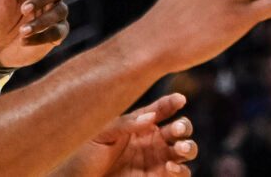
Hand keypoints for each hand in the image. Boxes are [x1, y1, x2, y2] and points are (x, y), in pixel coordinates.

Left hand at [83, 93, 199, 176]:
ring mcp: (155, 161)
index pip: (163, 108)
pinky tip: (170, 168)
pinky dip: (181, 171)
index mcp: (139, 124)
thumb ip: (127, 124)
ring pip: (185, 150)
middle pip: (180, 128)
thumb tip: (151, 117)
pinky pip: (179, 174)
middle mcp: (151, 140)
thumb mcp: (101, 134)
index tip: (179, 100)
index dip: (173, 102)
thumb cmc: (82, 155)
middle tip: (177, 130)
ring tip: (179, 150)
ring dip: (188, 148)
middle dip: (184, 127)